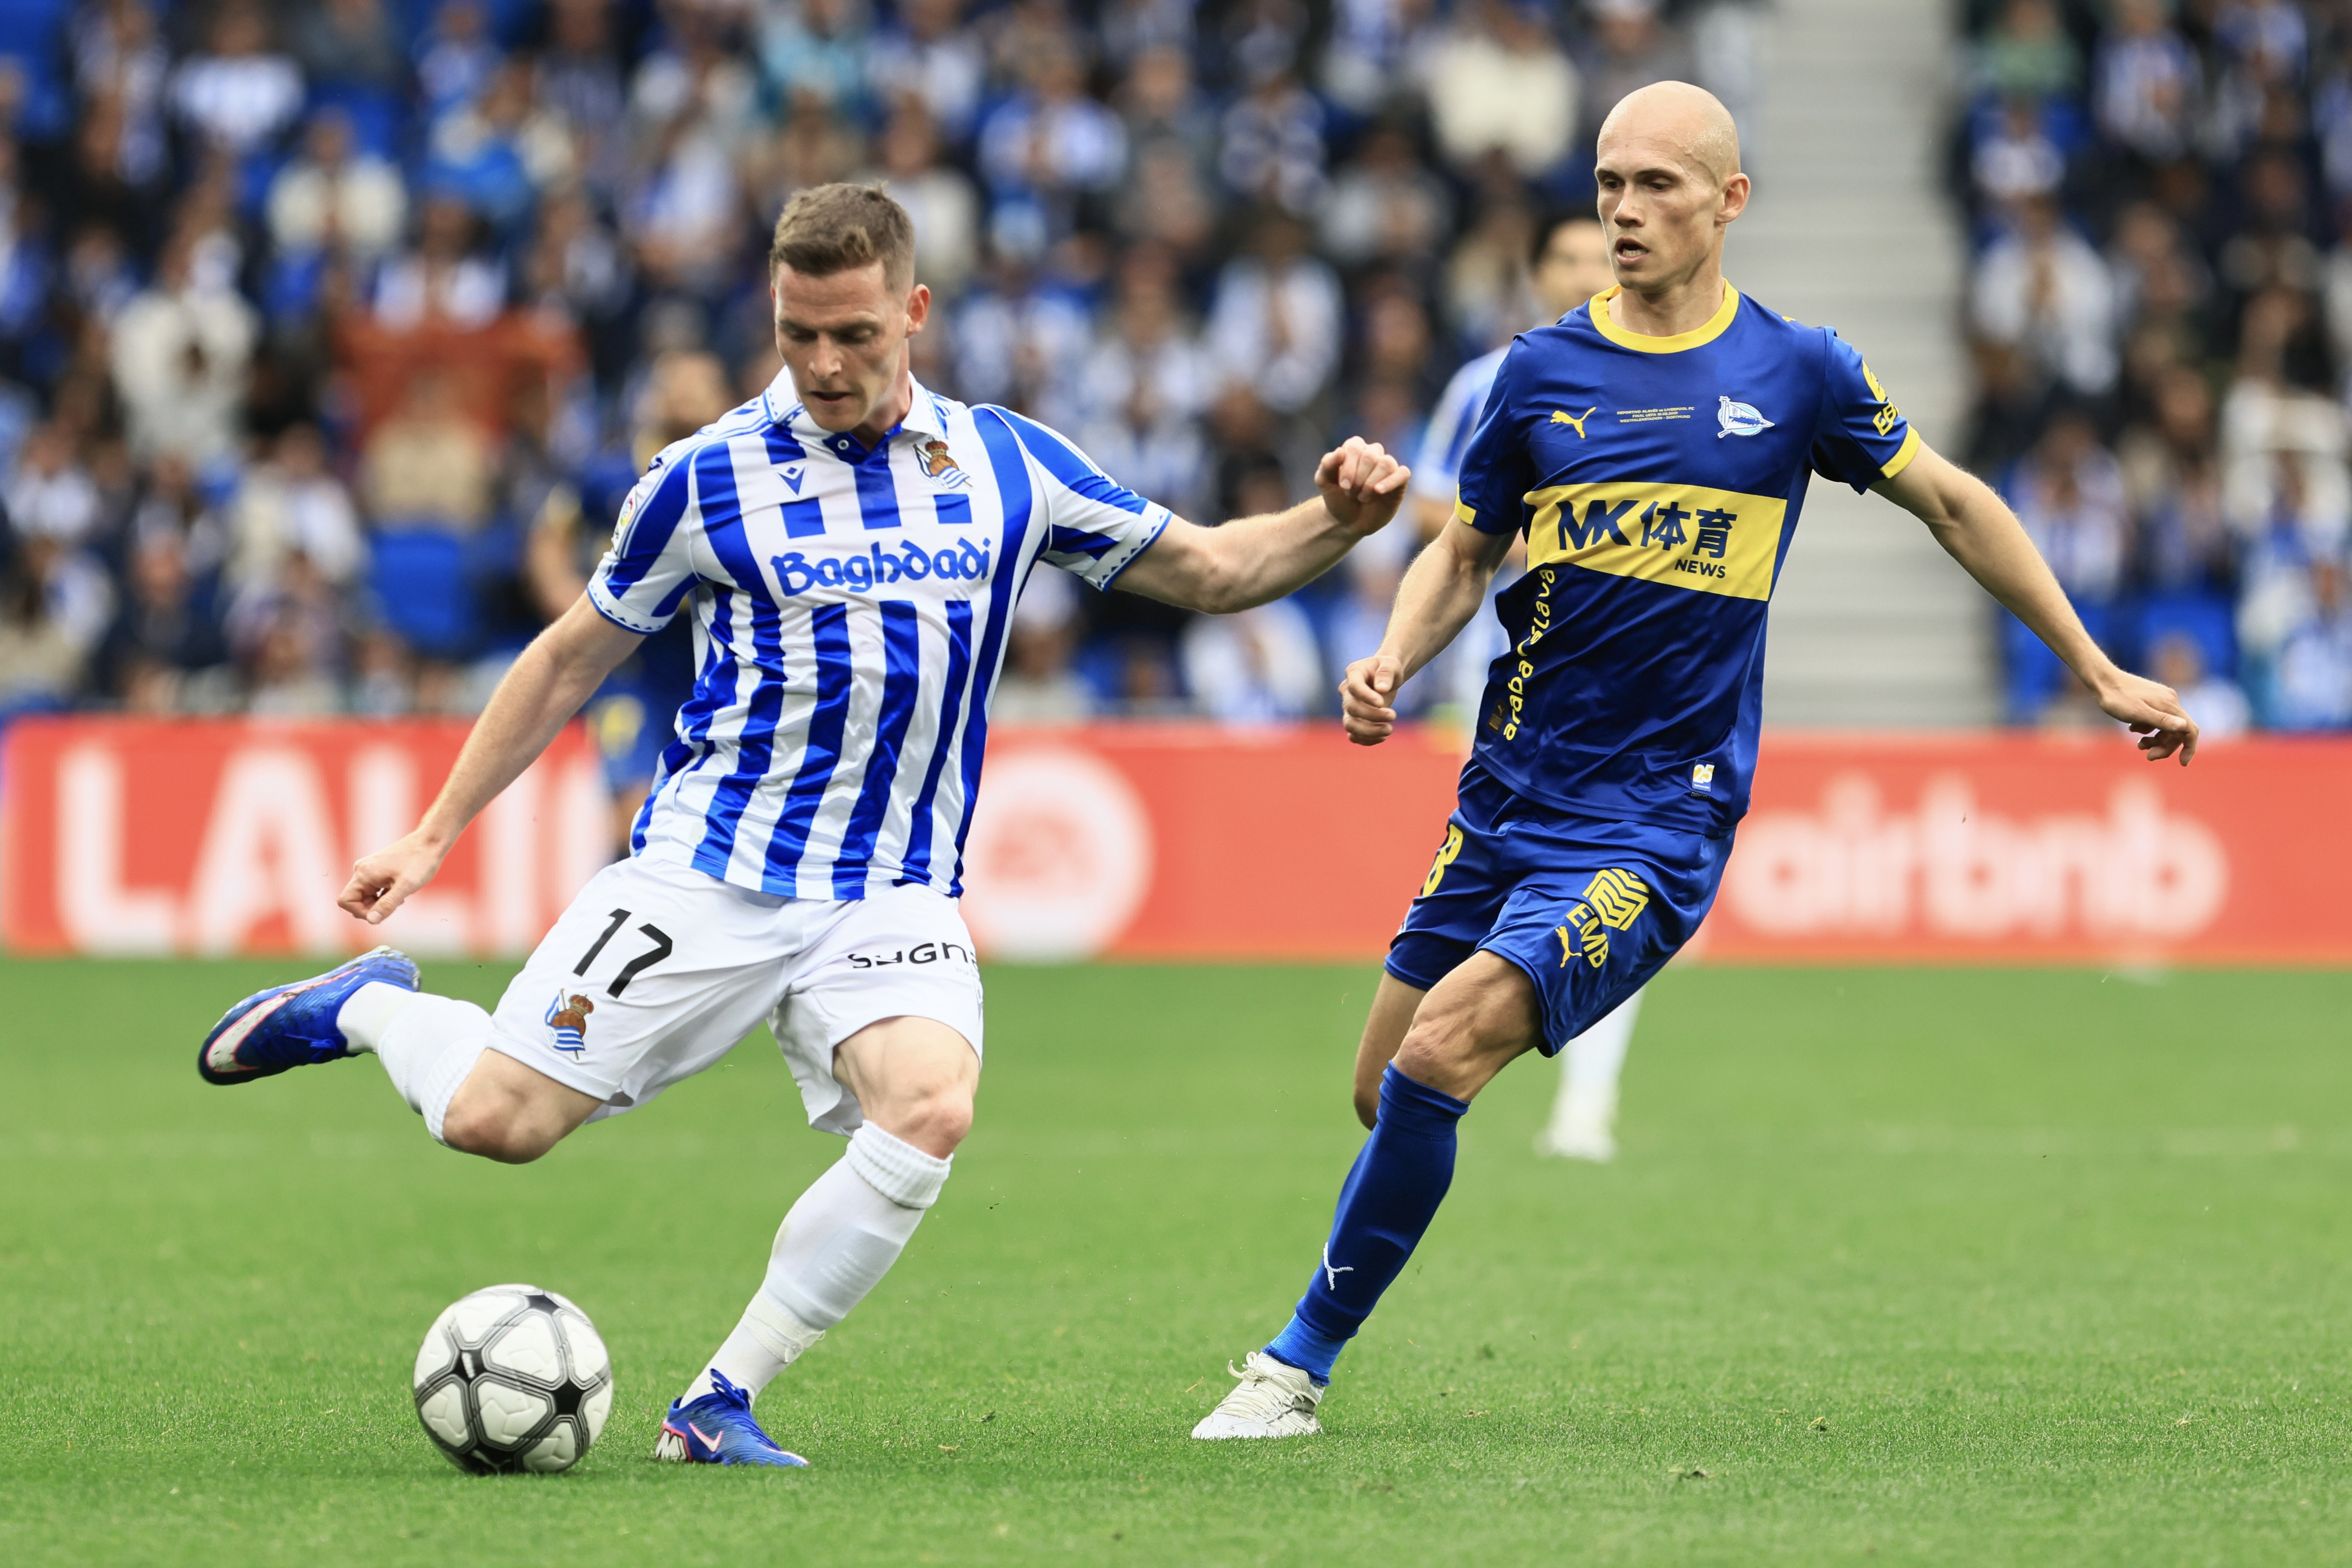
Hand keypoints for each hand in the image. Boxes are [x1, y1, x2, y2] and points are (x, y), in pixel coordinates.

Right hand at [338, 829, 452, 923]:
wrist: (430, 841)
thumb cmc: (420, 862)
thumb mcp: (406, 886)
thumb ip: (388, 904)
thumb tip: (371, 920)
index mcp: (363, 874)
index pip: (345, 901)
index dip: (360, 912)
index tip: (382, 912)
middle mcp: (362, 870)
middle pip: (355, 900)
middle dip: (373, 908)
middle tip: (395, 904)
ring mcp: (369, 869)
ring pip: (365, 896)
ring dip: (380, 902)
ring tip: (400, 896)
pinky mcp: (378, 870)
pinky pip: (373, 890)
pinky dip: (384, 895)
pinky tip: (400, 891)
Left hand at [1315, 437, 1409, 536]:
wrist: (1347, 521)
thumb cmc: (1337, 498)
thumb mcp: (1324, 482)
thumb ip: (1327, 465)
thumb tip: (1340, 451)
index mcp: (1354, 449)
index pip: (1355, 446)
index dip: (1349, 467)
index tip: (1343, 486)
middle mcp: (1373, 453)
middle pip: (1371, 455)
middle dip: (1358, 478)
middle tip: (1351, 493)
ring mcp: (1388, 467)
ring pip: (1386, 463)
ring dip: (1371, 484)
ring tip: (1362, 497)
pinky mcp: (1400, 481)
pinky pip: (1403, 473)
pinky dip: (1391, 481)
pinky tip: (1378, 491)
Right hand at [1339, 651, 1406, 745]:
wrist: (1386, 678)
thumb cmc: (1388, 669)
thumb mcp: (1391, 665)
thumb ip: (1386, 673)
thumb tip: (1381, 689)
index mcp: (1353, 673)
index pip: (1354, 687)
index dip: (1366, 697)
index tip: (1382, 702)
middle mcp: (1346, 691)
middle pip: (1352, 708)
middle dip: (1373, 715)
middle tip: (1393, 715)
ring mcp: (1348, 707)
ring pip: (1349, 725)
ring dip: (1369, 731)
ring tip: (1389, 730)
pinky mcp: (1354, 720)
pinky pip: (1354, 735)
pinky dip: (1367, 740)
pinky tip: (1383, 737)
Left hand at [2093, 668, 2198, 764]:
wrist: (2102, 681)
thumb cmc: (2117, 699)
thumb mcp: (2138, 713)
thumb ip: (2161, 720)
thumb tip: (2184, 727)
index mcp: (2170, 705)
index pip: (2191, 730)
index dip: (2189, 748)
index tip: (2182, 763)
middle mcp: (2170, 701)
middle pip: (2177, 732)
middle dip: (2164, 747)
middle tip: (2148, 756)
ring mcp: (2161, 700)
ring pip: (2165, 727)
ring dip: (2155, 740)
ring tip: (2139, 745)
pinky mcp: (2151, 700)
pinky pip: (2155, 720)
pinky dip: (2147, 729)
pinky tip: (2132, 728)